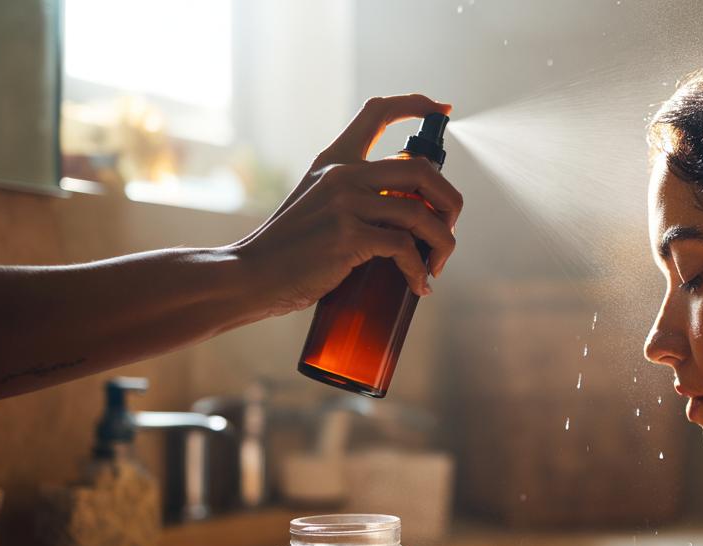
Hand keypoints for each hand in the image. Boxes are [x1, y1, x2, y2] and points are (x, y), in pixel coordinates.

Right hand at [231, 95, 463, 317]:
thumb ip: (355, 194)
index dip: (415, 104)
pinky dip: (420, 270)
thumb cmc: (291, 248)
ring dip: (443, 243)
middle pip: (422, 169)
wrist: (251, 275)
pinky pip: (405, 248)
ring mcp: (345, 205)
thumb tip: (408, 205)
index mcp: (334, 160)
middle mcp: (342, 175)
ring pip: (422, 214)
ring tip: (438, 265)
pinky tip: (420, 285)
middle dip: (451, 200)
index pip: (377, 112)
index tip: (443, 110)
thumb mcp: (318, 203)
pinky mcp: (348, 237)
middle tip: (450, 228)